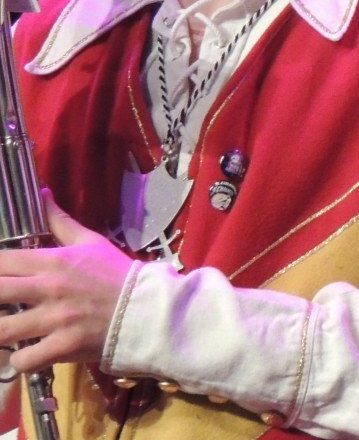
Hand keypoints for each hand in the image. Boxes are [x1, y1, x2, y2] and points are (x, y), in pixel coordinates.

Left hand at [0, 190, 134, 372]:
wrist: (146, 308)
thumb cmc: (116, 274)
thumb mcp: (90, 242)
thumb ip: (60, 221)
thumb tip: (41, 193)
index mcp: (53, 262)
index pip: (2, 261)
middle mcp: (49, 289)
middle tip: (2, 302)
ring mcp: (55, 320)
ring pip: (1, 331)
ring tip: (7, 329)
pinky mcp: (63, 347)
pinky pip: (24, 361)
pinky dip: (20, 361)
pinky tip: (26, 354)